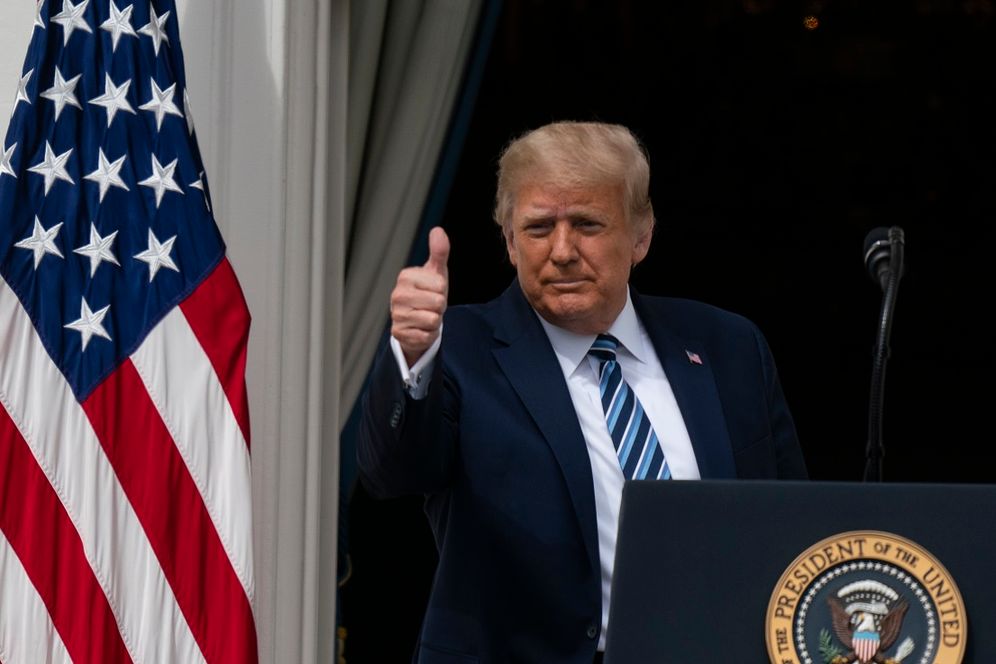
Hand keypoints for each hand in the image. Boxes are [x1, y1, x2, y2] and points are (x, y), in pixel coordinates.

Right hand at [391, 227, 449, 365]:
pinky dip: (428, 334)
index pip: (440, 284)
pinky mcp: (399, 334)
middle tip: (430, 305)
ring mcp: (397, 315)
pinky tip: (420, 328)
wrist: (416, 321)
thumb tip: (438, 230)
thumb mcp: (436, 272)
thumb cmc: (428, 293)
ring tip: (425, 315)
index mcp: (405, 277)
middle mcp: (397, 295)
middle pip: (438, 303)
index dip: (442, 290)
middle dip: (440, 306)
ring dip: (435, 321)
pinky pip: (427, 335)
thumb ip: (439, 252)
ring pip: (434, 320)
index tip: (433, 290)